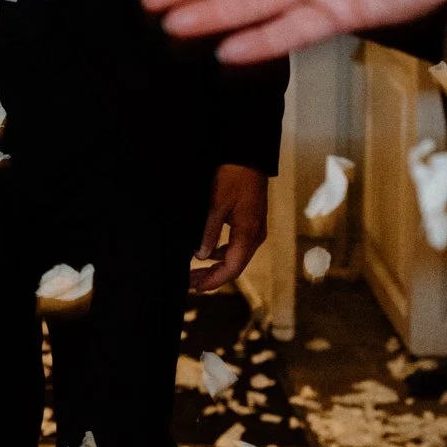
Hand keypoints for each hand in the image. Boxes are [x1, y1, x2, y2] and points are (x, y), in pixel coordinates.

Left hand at [190, 164, 266, 291]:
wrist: (249, 158)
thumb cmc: (233, 177)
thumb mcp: (217, 204)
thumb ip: (209, 232)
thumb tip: (201, 257)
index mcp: (248, 233)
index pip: (232, 268)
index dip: (214, 281)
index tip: (196, 288)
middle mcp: (255, 236)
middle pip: (234, 266)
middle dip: (212, 277)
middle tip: (190, 283)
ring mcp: (255, 230)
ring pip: (236, 258)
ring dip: (216, 267)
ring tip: (195, 272)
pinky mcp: (251, 224)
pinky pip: (237, 247)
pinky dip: (221, 254)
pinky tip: (206, 254)